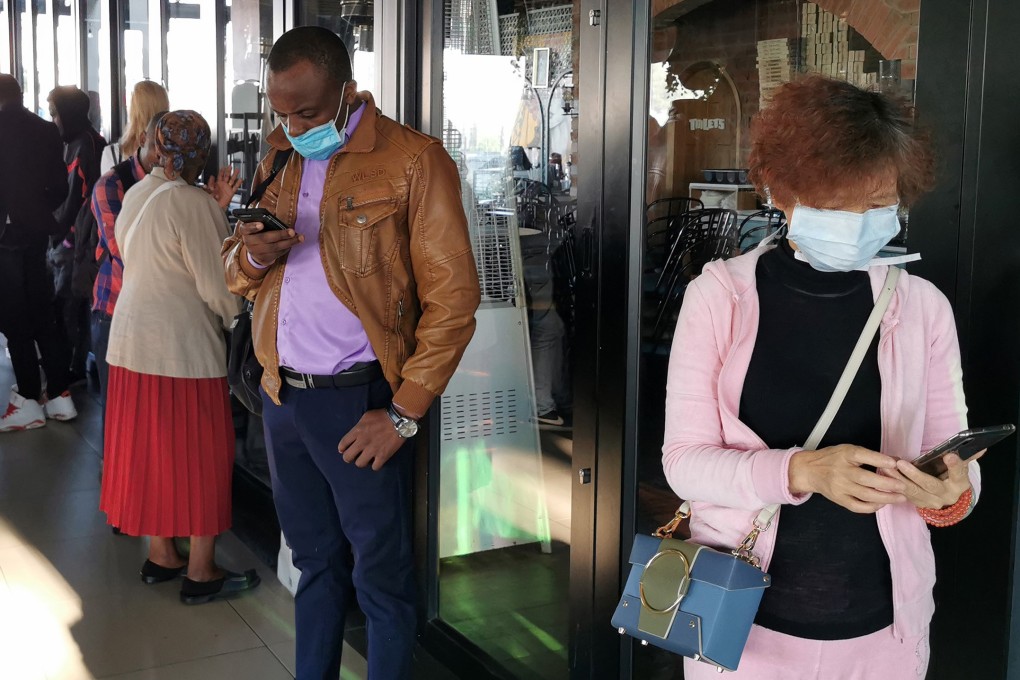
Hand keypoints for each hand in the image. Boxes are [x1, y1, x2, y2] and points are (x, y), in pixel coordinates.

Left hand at [205, 166, 242, 208]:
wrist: (215, 206)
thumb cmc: (211, 199)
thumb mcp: (209, 190)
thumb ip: (210, 183)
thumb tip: (212, 176)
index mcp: (217, 184)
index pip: (220, 176)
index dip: (222, 171)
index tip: (224, 167)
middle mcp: (223, 185)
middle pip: (227, 176)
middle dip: (229, 171)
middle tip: (230, 166)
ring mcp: (227, 188)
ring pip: (232, 180)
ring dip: (234, 175)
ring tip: (237, 170)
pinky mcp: (231, 193)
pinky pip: (235, 187)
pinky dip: (238, 183)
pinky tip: (240, 179)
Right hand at [239, 221, 302, 266]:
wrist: (255, 250)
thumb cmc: (259, 233)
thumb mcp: (257, 226)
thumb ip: (263, 221)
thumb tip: (275, 217)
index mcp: (245, 230)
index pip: (246, 228)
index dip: (253, 226)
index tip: (261, 224)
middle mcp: (248, 242)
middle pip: (265, 238)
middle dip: (280, 235)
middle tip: (292, 231)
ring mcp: (255, 252)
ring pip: (274, 247)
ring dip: (289, 242)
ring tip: (300, 238)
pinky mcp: (263, 259)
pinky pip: (277, 254)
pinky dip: (287, 248)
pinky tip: (294, 243)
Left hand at [338, 409, 405, 470]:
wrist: (399, 420)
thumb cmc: (382, 416)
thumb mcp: (366, 417)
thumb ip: (358, 426)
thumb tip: (355, 433)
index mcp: (357, 431)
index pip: (342, 444)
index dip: (342, 449)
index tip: (343, 450)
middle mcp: (362, 442)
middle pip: (348, 457)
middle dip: (349, 458)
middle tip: (353, 456)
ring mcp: (372, 450)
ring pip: (359, 464)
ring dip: (362, 461)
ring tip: (366, 459)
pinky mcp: (383, 456)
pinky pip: (375, 467)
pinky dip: (375, 465)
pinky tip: (377, 461)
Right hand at [788, 445, 906, 513]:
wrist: (809, 471)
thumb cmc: (831, 458)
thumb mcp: (848, 450)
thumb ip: (869, 455)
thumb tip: (895, 460)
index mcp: (844, 455)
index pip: (862, 455)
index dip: (879, 459)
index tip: (895, 463)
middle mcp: (841, 471)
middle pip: (866, 479)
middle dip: (888, 484)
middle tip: (903, 486)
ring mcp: (839, 487)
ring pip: (865, 495)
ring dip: (885, 497)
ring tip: (899, 498)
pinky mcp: (839, 499)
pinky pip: (857, 506)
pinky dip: (872, 507)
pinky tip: (882, 503)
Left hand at [883, 451, 981, 509]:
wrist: (948, 500)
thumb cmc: (952, 478)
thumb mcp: (960, 469)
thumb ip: (966, 458)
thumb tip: (981, 447)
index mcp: (959, 484)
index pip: (959, 474)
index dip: (955, 466)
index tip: (950, 455)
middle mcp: (946, 495)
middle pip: (930, 485)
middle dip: (915, 475)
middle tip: (901, 463)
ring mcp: (931, 502)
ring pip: (914, 491)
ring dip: (898, 479)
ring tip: (887, 468)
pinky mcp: (918, 503)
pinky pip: (904, 495)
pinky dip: (894, 485)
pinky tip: (884, 474)